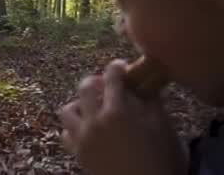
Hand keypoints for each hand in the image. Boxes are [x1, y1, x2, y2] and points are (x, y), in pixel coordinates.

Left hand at [58, 60, 187, 174]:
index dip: (115, 68)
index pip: (111, 78)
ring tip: (92, 108)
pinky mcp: (77, 153)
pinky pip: (65, 134)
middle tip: (105, 85)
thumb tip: (142, 84)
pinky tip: (86, 129)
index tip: (119, 66)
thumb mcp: (162, 127)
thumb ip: (150, 101)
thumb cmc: (160, 160)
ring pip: (67, 110)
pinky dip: (73, 128)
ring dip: (79, 104)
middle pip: (84, 88)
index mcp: (118, 111)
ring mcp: (82, 137)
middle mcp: (95, 121)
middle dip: (95, 81)